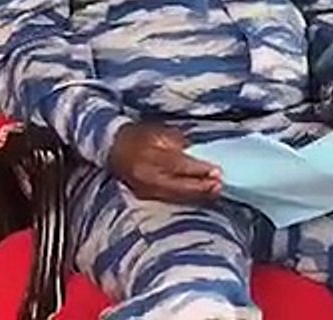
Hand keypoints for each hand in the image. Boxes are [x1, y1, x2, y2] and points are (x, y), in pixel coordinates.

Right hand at [108, 123, 222, 203]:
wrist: (113, 146)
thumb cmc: (141, 135)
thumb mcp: (161, 132)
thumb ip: (179, 144)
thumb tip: (198, 155)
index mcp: (149, 155)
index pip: (178, 165)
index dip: (198, 170)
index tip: (217, 171)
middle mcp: (145, 175)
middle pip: (177, 186)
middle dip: (200, 187)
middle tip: (219, 185)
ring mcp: (143, 189)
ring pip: (173, 196)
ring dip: (196, 195)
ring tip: (214, 192)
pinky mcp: (143, 196)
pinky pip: (168, 199)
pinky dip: (185, 198)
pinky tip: (199, 196)